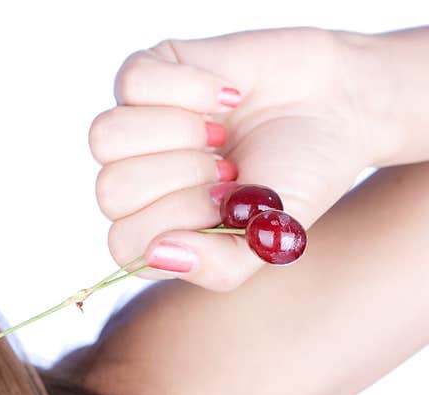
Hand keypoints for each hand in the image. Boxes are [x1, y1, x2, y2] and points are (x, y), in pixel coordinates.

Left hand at [90, 27, 373, 290]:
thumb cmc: (299, 176)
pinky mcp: (146, 76)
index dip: (175, 221)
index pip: (122, 243)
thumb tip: (159, 252)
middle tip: (227, 167)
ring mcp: (134, 128)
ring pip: (105, 137)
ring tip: (218, 134)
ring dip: (176, 133)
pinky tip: (226, 96)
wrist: (339, 105)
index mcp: (152, 231)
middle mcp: (133, 183)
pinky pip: (134, 83)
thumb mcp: (271, 239)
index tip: (225, 203)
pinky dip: (190, 88)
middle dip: (182, 178)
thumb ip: (219, 267)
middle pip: (110, 190)